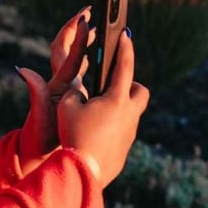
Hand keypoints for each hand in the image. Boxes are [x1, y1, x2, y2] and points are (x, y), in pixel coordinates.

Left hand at [16, 8, 90, 174]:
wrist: (38, 150)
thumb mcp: (39, 115)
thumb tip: (22, 69)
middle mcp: (62, 81)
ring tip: (97, 28)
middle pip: (68, 47)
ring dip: (84, 40)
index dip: (77, 34)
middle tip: (91, 13)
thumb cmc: (39, 136)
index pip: (67, 52)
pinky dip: (87, 59)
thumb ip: (35, 92)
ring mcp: (66, 87)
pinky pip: (80, 70)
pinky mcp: (71, 95)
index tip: (87, 17)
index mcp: (59, 83)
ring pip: (75, 57)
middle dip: (78, 28)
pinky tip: (96, 58)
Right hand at [56, 31, 149, 184]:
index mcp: (116, 100)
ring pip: (131, 115)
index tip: (125, 35)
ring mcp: (129, 134)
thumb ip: (74, 94)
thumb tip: (80, 95)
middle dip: (132, 85)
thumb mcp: (66, 108)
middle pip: (142, 93)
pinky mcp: (124, 150)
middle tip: (116, 86)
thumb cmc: (73, 135)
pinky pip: (121, 134)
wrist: (82, 171)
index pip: (124, 67)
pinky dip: (111, 130)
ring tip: (97, 113)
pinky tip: (94, 135)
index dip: (124, 48)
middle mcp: (128, 115)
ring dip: (119, 109)